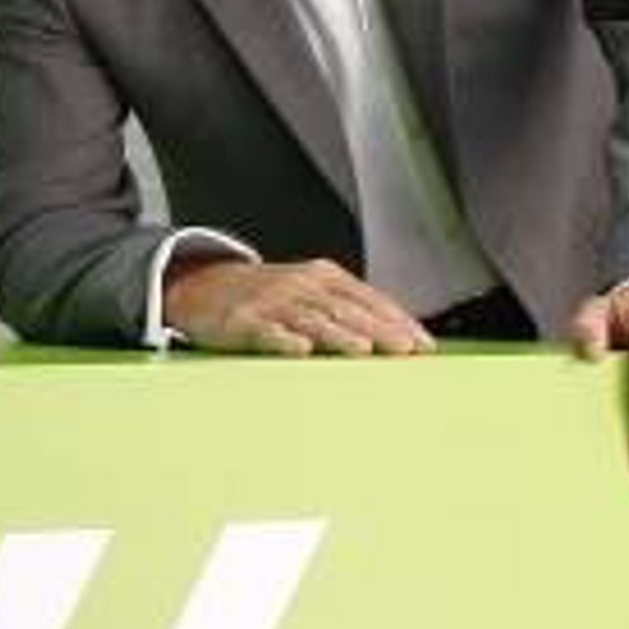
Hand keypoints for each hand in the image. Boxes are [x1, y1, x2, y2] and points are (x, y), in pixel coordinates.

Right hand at [165, 256, 434, 357]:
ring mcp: (273, 302)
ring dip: (340, 336)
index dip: (398, 321)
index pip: (370, 299)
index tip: (423, 345)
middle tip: (405, 349)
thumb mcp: (311, 292)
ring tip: (363, 350)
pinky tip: (301, 350)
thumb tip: (397, 335)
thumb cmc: (268, 297)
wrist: (205, 285)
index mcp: (324, 278)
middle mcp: (302, 286)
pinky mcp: (244, 321)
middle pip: (347, 310)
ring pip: (313, 320)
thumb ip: (349, 309)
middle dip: (379, 330)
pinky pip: (267, 332)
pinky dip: (284, 340)